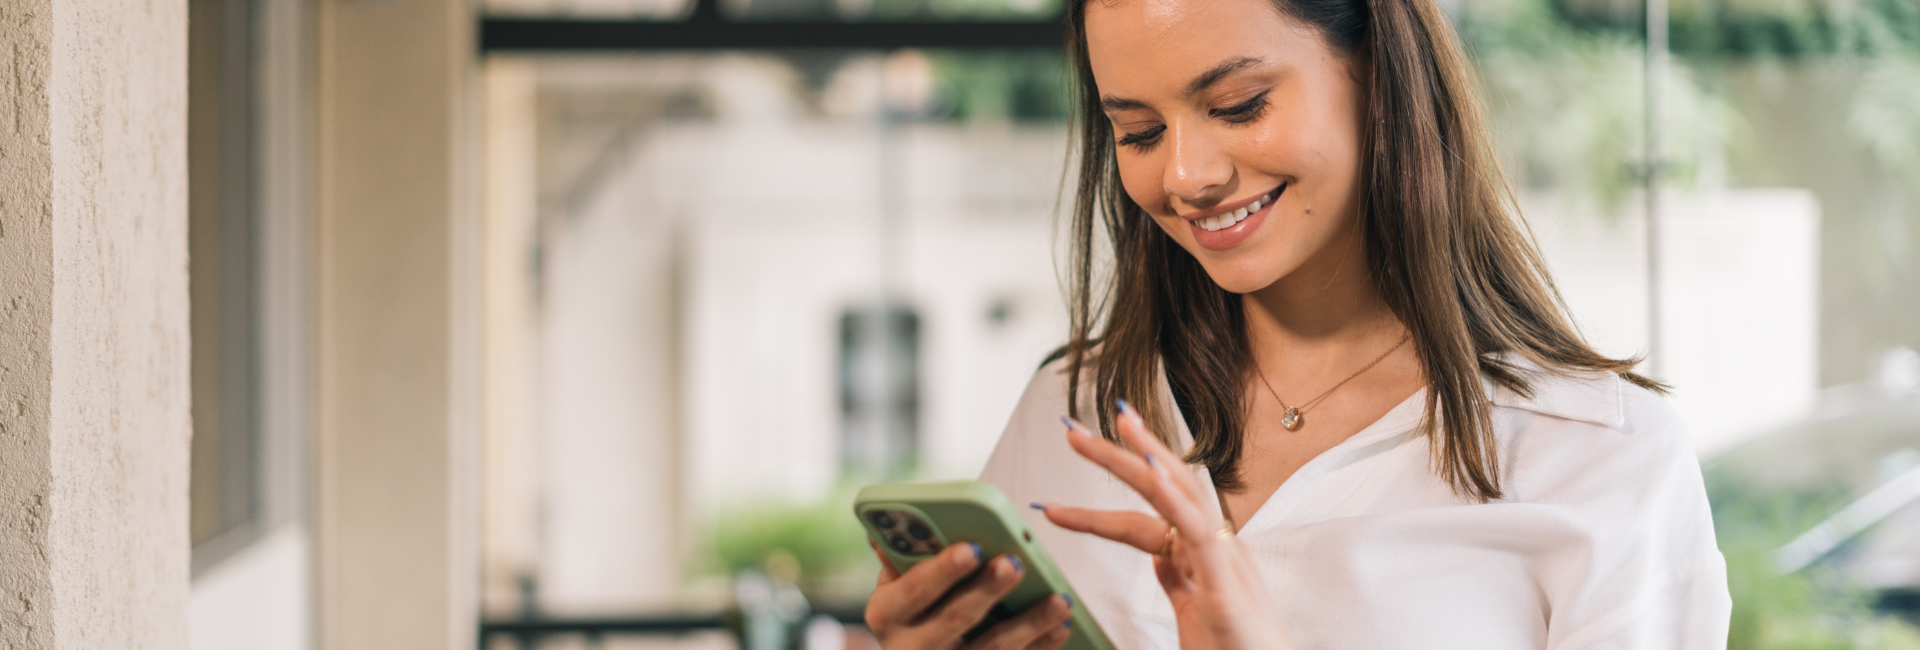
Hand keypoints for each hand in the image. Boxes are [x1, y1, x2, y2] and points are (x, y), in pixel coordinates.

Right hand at [864, 540, 1073, 649]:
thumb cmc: (908, 613)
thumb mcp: (893, 587)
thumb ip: (902, 556)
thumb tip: (902, 521)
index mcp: (887, 614)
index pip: (915, 589)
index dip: (943, 569)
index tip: (972, 547)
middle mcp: (911, 647)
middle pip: (955, 619)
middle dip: (988, 590)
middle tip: (1014, 564)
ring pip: (993, 648)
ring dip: (1030, 623)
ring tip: (1058, 599)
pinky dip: (1040, 645)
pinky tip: (1061, 625)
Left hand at [1038, 403, 1292, 649]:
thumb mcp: (1194, 614)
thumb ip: (1178, 582)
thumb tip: (1159, 558)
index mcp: (1204, 553)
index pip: (1148, 514)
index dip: (1104, 502)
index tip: (1058, 495)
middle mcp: (1217, 547)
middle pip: (1164, 488)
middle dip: (1118, 454)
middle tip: (1072, 429)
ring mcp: (1225, 561)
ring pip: (1181, 495)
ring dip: (1144, 456)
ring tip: (1115, 424)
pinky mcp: (1228, 585)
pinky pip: (1198, 532)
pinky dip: (1173, 498)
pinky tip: (1151, 472)